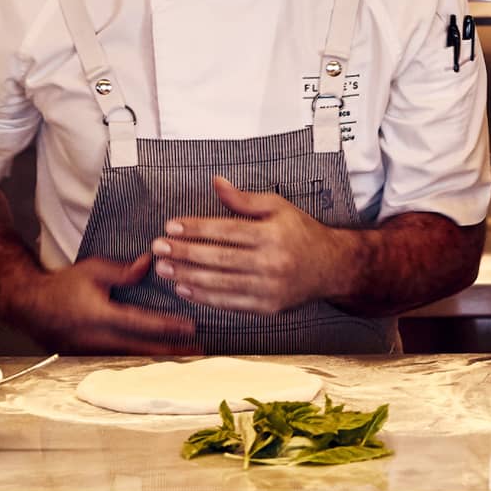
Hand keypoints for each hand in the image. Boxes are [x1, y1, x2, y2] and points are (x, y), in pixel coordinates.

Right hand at [26, 254, 197, 353]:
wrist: (31, 306)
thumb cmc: (63, 286)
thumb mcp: (92, 270)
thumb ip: (121, 270)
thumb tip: (148, 264)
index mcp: (100, 316)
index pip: (140, 323)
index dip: (167, 326)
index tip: (190, 327)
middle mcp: (98, 340)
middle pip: (142, 349)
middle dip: (171, 352)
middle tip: (198, 353)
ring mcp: (93, 354)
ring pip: (132, 360)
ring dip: (158, 360)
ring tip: (185, 359)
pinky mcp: (90, 359)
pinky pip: (120, 362)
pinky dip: (141, 363)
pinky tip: (158, 362)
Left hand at [151, 175, 344, 315]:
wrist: (331, 267)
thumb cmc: (301, 232)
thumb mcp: (278, 206)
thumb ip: (244, 199)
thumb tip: (216, 183)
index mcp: (272, 234)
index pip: (226, 230)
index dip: (196, 228)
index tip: (171, 226)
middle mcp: (271, 262)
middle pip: (218, 258)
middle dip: (184, 252)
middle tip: (159, 247)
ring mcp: (269, 288)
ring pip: (220, 283)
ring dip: (188, 276)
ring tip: (164, 268)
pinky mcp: (267, 308)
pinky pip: (229, 303)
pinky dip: (204, 297)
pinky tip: (185, 288)